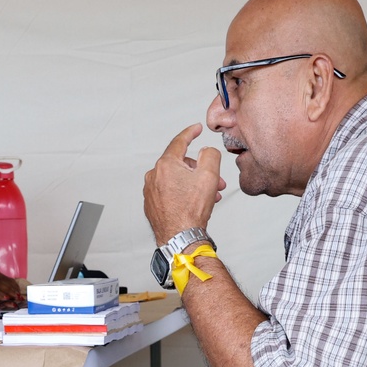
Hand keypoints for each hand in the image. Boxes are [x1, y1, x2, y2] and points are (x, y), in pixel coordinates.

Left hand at [143, 123, 226, 243]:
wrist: (179, 238)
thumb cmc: (191, 211)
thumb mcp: (209, 176)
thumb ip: (210, 155)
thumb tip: (206, 151)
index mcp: (165, 165)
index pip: (179, 142)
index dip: (191, 133)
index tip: (196, 129)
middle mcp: (154, 176)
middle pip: (180, 164)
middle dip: (200, 170)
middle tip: (216, 181)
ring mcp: (151, 191)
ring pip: (176, 180)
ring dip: (194, 184)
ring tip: (209, 196)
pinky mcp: (151, 205)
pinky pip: (169, 192)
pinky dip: (183, 193)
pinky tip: (194, 203)